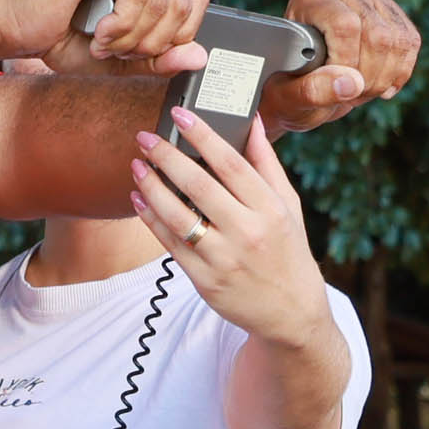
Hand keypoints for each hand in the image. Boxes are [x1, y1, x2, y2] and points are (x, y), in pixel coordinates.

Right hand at [0, 0, 207, 75]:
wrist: (14, 27)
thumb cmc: (62, 37)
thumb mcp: (123, 57)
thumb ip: (160, 58)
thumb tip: (200, 56)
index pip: (196, 0)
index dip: (175, 37)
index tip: (138, 52)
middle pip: (183, 3)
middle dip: (153, 42)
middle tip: (117, 50)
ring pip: (162, 2)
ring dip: (133, 37)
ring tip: (104, 42)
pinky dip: (121, 26)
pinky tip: (99, 33)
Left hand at [131, 112, 333, 348]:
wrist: (291, 313)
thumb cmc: (288, 251)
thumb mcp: (287, 205)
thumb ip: (266, 162)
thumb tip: (252, 120)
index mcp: (270, 209)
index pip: (231, 163)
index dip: (202, 136)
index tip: (179, 115)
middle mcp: (247, 232)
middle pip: (199, 186)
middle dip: (167, 157)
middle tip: (145, 138)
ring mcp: (224, 259)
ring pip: (178, 216)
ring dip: (152, 187)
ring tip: (137, 166)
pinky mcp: (205, 280)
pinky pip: (170, 245)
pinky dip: (151, 219)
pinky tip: (140, 199)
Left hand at [260, 0, 417, 132]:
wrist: (305, 86)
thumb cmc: (289, 90)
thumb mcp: (288, 98)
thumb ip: (311, 91)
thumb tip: (351, 82)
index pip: (345, 26)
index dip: (347, 63)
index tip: (335, 85)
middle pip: (377, 35)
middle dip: (368, 77)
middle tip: (348, 95)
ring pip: (398, 41)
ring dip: (383, 78)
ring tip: (358, 90)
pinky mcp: (392, 15)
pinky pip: (410, 44)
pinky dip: (399, 73)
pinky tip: (378, 84)